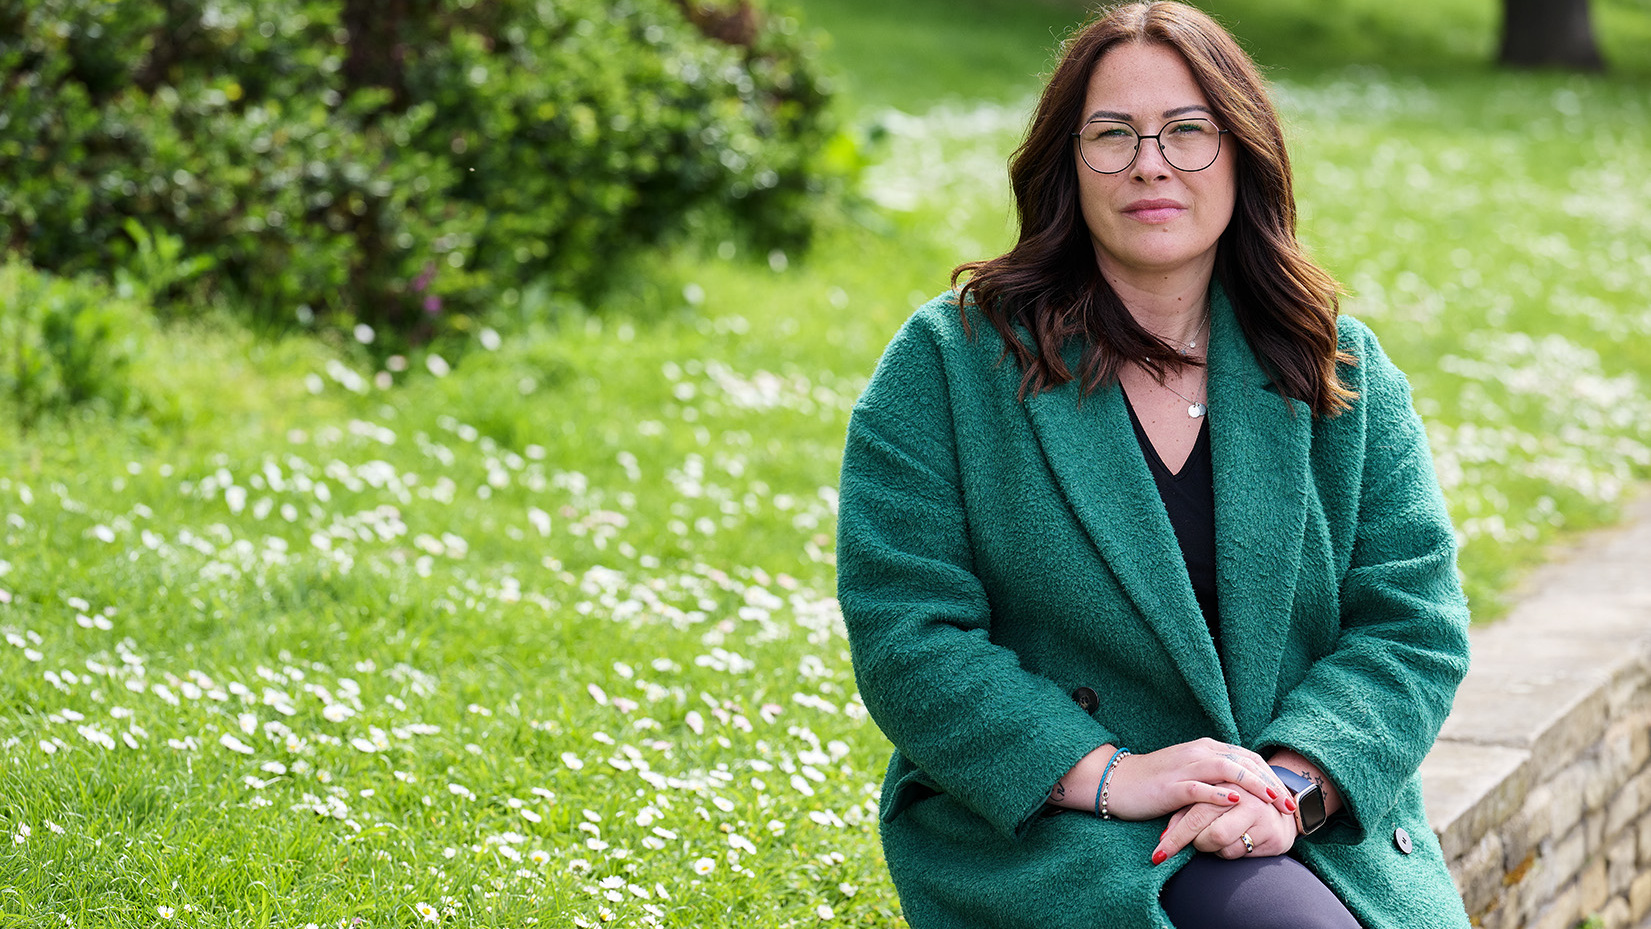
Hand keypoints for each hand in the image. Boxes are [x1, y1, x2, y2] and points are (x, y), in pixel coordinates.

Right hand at [1091, 738, 1293, 821]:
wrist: (1117, 782)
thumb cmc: (1155, 782)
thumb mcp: (1190, 773)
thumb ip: (1214, 774)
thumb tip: (1243, 789)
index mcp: (1205, 748)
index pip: (1248, 756)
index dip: (1270, 774)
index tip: (1287, 795)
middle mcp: (1198, 752)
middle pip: (1244, 761)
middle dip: (1270, 782)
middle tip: (1290, 804)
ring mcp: (1185, 768)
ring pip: (1227, 769)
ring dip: (1254, 785)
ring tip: (1272, 802)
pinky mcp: (1171, 786)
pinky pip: (1199, 787)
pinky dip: (1220, 795)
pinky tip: (1236, 804)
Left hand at [1154, 783, 1295, 862]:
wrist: (1280, 808)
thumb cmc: (1235, 804)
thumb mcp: (1209, 801)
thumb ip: (1186, 812)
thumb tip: (1163, 836)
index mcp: (1224, 781)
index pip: (1194, 813)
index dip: (1175, 837)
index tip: (1158, 855)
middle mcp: (1244, 796)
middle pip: (1209, 833)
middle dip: (1189, 845)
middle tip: (1179, 849)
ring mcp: (1260, 814)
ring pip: (1222, 845)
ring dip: (1210, 848)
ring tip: (1211, 839)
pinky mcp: (1272, 834)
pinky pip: (1238, 852)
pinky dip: (1227, 852)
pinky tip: (1232, 842)